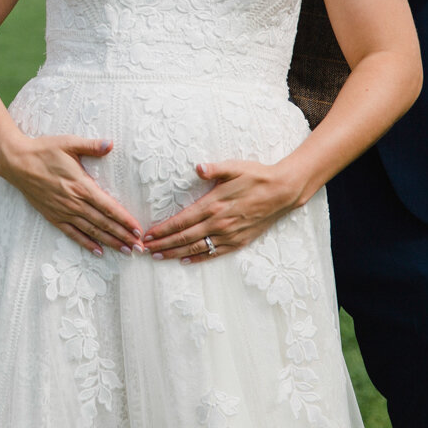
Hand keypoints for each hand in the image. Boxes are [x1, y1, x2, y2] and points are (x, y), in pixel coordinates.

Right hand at [0, 133, 144, 255]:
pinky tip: (98, 251)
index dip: (125, 219)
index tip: (138, 229)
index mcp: (81, 185)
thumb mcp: (69, 143)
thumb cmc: (44, 150)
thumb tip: (111, 144)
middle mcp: (74, 202)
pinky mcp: (53, 216)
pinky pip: (72, 233)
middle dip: (123, 236)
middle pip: (104, 223)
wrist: (16, 162)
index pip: (109, 207)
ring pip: (91, 230)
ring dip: (110, 242)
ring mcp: (63, 211)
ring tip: (125, 251)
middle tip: (139, 247)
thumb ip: (92, 146)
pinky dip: (86, 243)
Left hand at [142, 159, 304, 261]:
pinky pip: (215, 253)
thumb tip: (198, 167)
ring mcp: (229, 234)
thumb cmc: (256, 176)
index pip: (182, 221)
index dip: (163, 229)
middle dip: (162, 244)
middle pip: (184, 237)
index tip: (147, 234)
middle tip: (144, 249)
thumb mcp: (234, 167)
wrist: (282, 192)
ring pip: (197, 247)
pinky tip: (185, 260)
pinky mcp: (239, 241)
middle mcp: (219, 223)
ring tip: (158, 256)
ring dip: (175, 253)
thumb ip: (215, 169)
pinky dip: (198, 258)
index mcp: (214, 204)